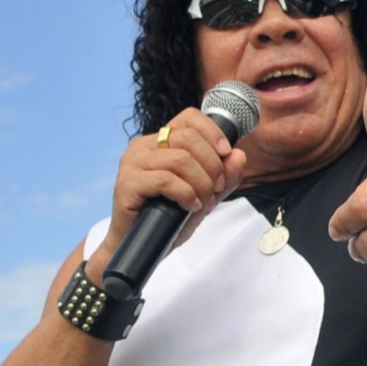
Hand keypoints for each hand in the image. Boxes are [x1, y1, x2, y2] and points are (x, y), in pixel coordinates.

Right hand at [100, 108, 246, 264]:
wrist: (141, 247)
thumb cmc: (168, 219)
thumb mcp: (206, 195)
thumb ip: (225, 176)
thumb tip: (239, 155)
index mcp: (160, 141)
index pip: (189, 117)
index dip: (212, 132)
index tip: (226, 153)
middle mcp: (143, 146)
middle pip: (188, 138)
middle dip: (212, 164)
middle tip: (217, 188)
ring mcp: (132, 163)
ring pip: (180, 159)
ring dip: (201, 183)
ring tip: (204, 201)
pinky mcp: (127, 183)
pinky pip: (165, 180)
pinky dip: (185, 193)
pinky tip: (190, 205)